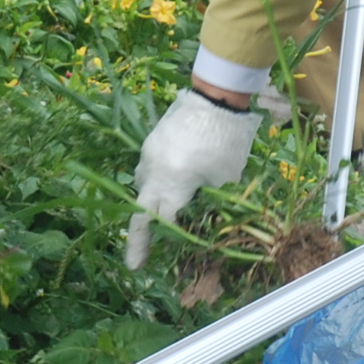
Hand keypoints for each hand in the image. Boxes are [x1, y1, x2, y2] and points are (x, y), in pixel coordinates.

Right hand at [127, 89, 257, 267]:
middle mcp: (153, 171)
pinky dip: (155, 184)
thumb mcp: (227, 179)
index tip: (147, 267)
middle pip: (141, 212)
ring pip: (142, 188)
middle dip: (138, 240)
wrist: (216, 96)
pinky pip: (147, 170)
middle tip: (135, 264)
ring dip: (149, 206)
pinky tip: (171, 185)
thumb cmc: (228, 140)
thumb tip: (205, 227)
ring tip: (159, 221)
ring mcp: (148, 154)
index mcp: (173, 184)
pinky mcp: (151, 142)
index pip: (162, 224)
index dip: (158, 247)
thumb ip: (213, 205)